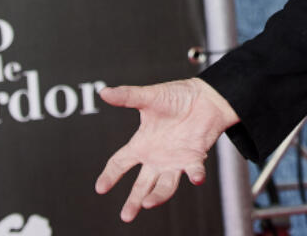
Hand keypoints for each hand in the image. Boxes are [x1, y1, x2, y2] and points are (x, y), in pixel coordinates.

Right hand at [95, 78, 239, 221]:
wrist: (206, 96)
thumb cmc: (177, 97)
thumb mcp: (149, 98)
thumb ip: (127, 97)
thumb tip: (104, 91)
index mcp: (142, 144)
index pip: (120, 163)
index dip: (110, 175)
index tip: (100, 188)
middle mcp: (156, 157)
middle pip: (141, 185)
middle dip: (134, 200)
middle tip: (126, 216)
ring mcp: (175, 160)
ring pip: (164, 185)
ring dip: (158, 196)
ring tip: (148, 203)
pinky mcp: (194, 158)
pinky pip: (194, 171)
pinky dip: (196, 175)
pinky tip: (196, 179)